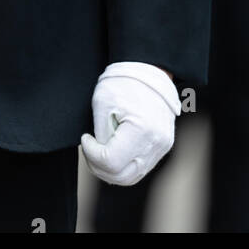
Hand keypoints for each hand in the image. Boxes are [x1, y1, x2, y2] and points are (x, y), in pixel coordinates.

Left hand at [80, 61, 180, 186]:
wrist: (148, 71)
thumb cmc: (123, 83)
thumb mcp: (102, 103)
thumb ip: (100, 134)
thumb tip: (98, 153)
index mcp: (142, 130)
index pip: (110, 162)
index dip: (92, 154)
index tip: (85, 138)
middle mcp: (156, 143)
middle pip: (122, 176)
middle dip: (98, 167)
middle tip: (89, 149)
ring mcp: (162, 147)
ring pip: (132, 176)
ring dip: (111, 170)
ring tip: (99, 151)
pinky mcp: (163, 146)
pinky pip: (140, 168)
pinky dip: (124, 165)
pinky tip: (113, 150)